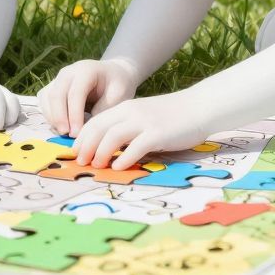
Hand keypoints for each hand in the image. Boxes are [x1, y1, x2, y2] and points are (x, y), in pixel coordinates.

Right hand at [39, 58, 140, 136]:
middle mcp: (67, 72)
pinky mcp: (52, 88)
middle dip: (59, 118)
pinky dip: (49, 116)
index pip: (75, 93)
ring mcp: (58, 79)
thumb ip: (102, 110)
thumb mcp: (119, 96)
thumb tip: (85, 128)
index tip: (77, 134)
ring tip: (65, 134)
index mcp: (85, 70)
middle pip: (56, 95)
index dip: (74, 115)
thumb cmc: (117, 85)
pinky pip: (44, 103)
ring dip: (53, 119)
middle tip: (67, 136)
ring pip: (47, 99)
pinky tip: (61, 128)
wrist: (112, 74)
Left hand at [70, 91, 213, 169]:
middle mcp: (131, 113)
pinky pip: (136, 146)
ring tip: (96, 165)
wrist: (199, 107)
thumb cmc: (171, 116)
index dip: (82, 138)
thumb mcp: (144, 117)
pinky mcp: (158, 133)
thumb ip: (128, 128)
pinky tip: (118, 167)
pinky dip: (124, 158)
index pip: (95, 122)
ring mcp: (145, 122)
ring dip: (101, 152)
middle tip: (79, 162)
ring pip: (113, 136)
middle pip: (99, 128)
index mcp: (126, 108)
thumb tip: (109, 149)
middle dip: (86, 146)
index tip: (75, 153)